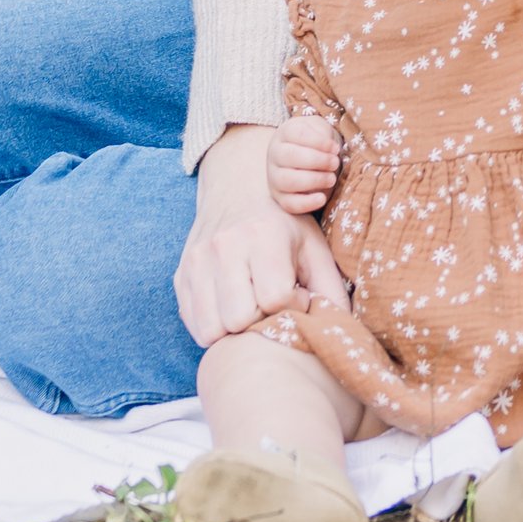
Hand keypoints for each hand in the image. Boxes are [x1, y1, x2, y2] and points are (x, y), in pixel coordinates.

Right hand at [175, 124, 353, 346]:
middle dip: (262, 321)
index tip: (299, 293)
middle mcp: (224, 246)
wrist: (238, 190)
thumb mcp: (314, 246)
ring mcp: (197, 262)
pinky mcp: (181, 275)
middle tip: (273, 305)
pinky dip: (215, 328)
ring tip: (253, 308)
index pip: (274, 299)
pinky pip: (195, 325)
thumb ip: (330, 287)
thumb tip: (341, 331)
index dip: (293, 306)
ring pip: (212, 329)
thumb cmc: (284, 225)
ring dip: (236, 330)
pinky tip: (234, 309)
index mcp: (263, 235)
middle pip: (239, 319)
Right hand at [267, 110, 342, 214]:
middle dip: (316, 160)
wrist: (310, 159)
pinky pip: (290, 204)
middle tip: (335, 163)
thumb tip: (329, 147)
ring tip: (332, 179)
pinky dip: (306, 203)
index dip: (318, 141)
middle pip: (289, 156)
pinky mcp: (281, 198)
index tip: (336, 148)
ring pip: (287, 180)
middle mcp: (275, 155)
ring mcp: (275, 178)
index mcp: (285, 134)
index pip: (297, 134)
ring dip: (313, 180)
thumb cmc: (317, 142)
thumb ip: (323, 132)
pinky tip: (322, 198)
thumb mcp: (321, 129)